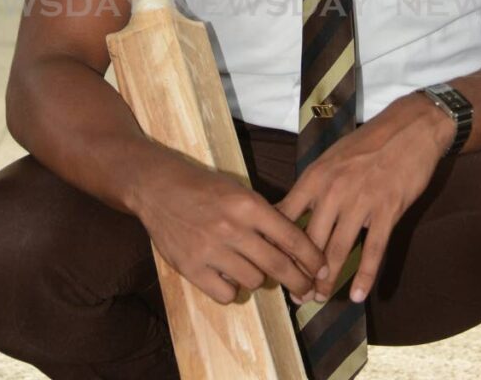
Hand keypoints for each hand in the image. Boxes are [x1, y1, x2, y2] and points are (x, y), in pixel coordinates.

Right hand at [132, 145, 328, 304]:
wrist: (158, 187)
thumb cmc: (204, 187)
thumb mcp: (239, 191)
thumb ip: (264, 217)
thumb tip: (293, 247)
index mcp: (248, 204)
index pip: (291, 238)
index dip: (312, 258)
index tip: (322, 270)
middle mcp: (232, 228)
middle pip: (277, 265)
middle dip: (299, 281)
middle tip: (308, 291)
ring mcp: (210, 250)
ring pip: (253, 281)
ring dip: (259, 279)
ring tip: (254, 270)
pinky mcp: (191, 268)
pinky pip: (226, 294)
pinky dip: (232, 289)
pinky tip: (229, 276)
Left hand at [274, 93, 454, 304]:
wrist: (409, 129)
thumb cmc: (368, 143)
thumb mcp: (331, 157)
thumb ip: (313, 185)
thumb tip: (291, 210)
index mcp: (316, 176)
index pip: (286, 216)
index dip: (277, 244)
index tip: (273, 264)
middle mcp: (333, 191)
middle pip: (310, 241)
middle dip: (301, 272)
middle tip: (297, 294)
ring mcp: (361, 202)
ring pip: (338, 251)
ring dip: (328, 280)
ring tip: (320, 298)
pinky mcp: (387, 211)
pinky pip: (373, 251)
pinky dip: (365, 276)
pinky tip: (358, 295)